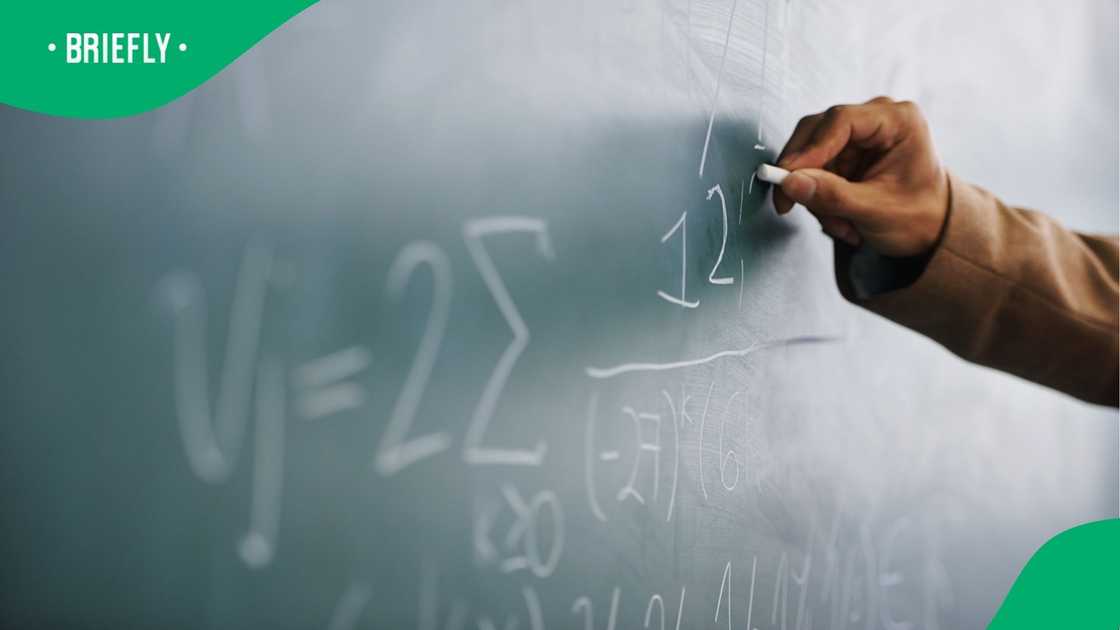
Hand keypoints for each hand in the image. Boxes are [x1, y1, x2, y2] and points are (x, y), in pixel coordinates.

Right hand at [773, 97, 949, 257]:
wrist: (932, 230)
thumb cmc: (920, 216)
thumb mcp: (876, 210)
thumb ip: (833, 196)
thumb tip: (790, 183)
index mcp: (898, 120)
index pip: (840, 121)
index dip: (809, 149)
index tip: (787, 177)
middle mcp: (876, 119)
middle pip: (816, 132)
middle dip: (804, 174)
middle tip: (788, 204)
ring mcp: (859, 135)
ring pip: (810, 155)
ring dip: (814, 194)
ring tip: (839, 224)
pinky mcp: (846, 153)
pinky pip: (814, 170)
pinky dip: (819, 198)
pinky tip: (840, 218)